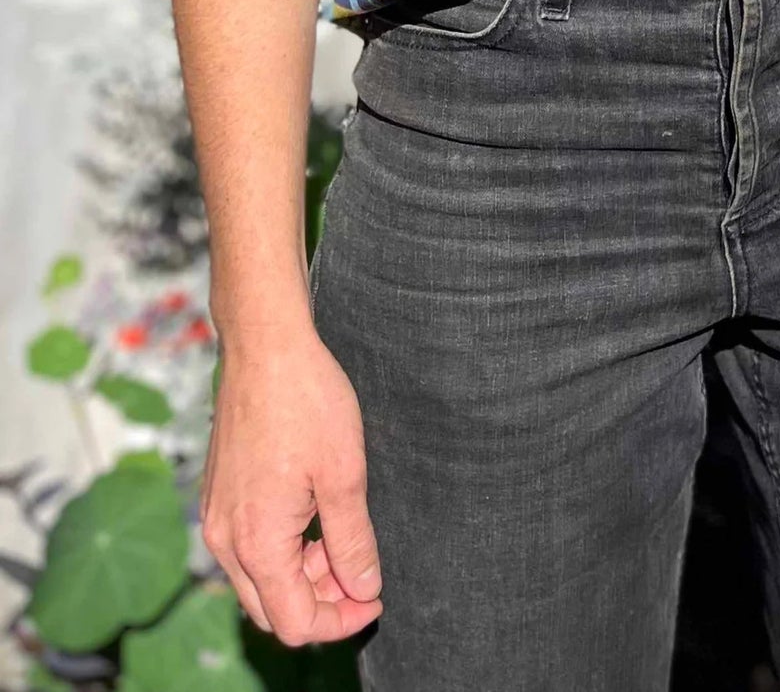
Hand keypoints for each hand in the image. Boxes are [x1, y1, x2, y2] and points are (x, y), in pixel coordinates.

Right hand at [200, 328, 382, 644]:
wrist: (264, 346)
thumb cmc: (306, 400)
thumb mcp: (344, 474)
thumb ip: (353, 542)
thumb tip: (364, 589)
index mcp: (257, 542)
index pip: (295, 622)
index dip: (341, 621)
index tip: (375, 598)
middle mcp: (226, 540)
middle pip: (272, 611)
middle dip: (321, 603)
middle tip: (361, 572)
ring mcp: (216, 518)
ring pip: (259, 582)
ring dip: (302, 577)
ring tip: (341, 539)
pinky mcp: (217, 497)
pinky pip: (247, 549)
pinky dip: (282, 551)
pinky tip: (313, 518)